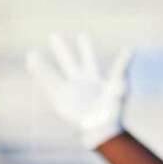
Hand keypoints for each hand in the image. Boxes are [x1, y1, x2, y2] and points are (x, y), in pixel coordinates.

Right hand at [26, 32, 131, 148]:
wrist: (102, 128)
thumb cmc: (114, 110)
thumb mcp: (120, 85)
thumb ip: (122, 66)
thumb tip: (131, 48)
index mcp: (95, 80)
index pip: (89, 59)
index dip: (85, 48)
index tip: (82, 35)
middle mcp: (81, 84)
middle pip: (69, 62)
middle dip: (62, 50)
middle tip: (54, 35)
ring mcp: (70, 92)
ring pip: (54, 74)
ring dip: (43, 64)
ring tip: (32, 54)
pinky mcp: (61, 100)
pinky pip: (47, 85)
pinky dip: (39, 74)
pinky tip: (31, 63)